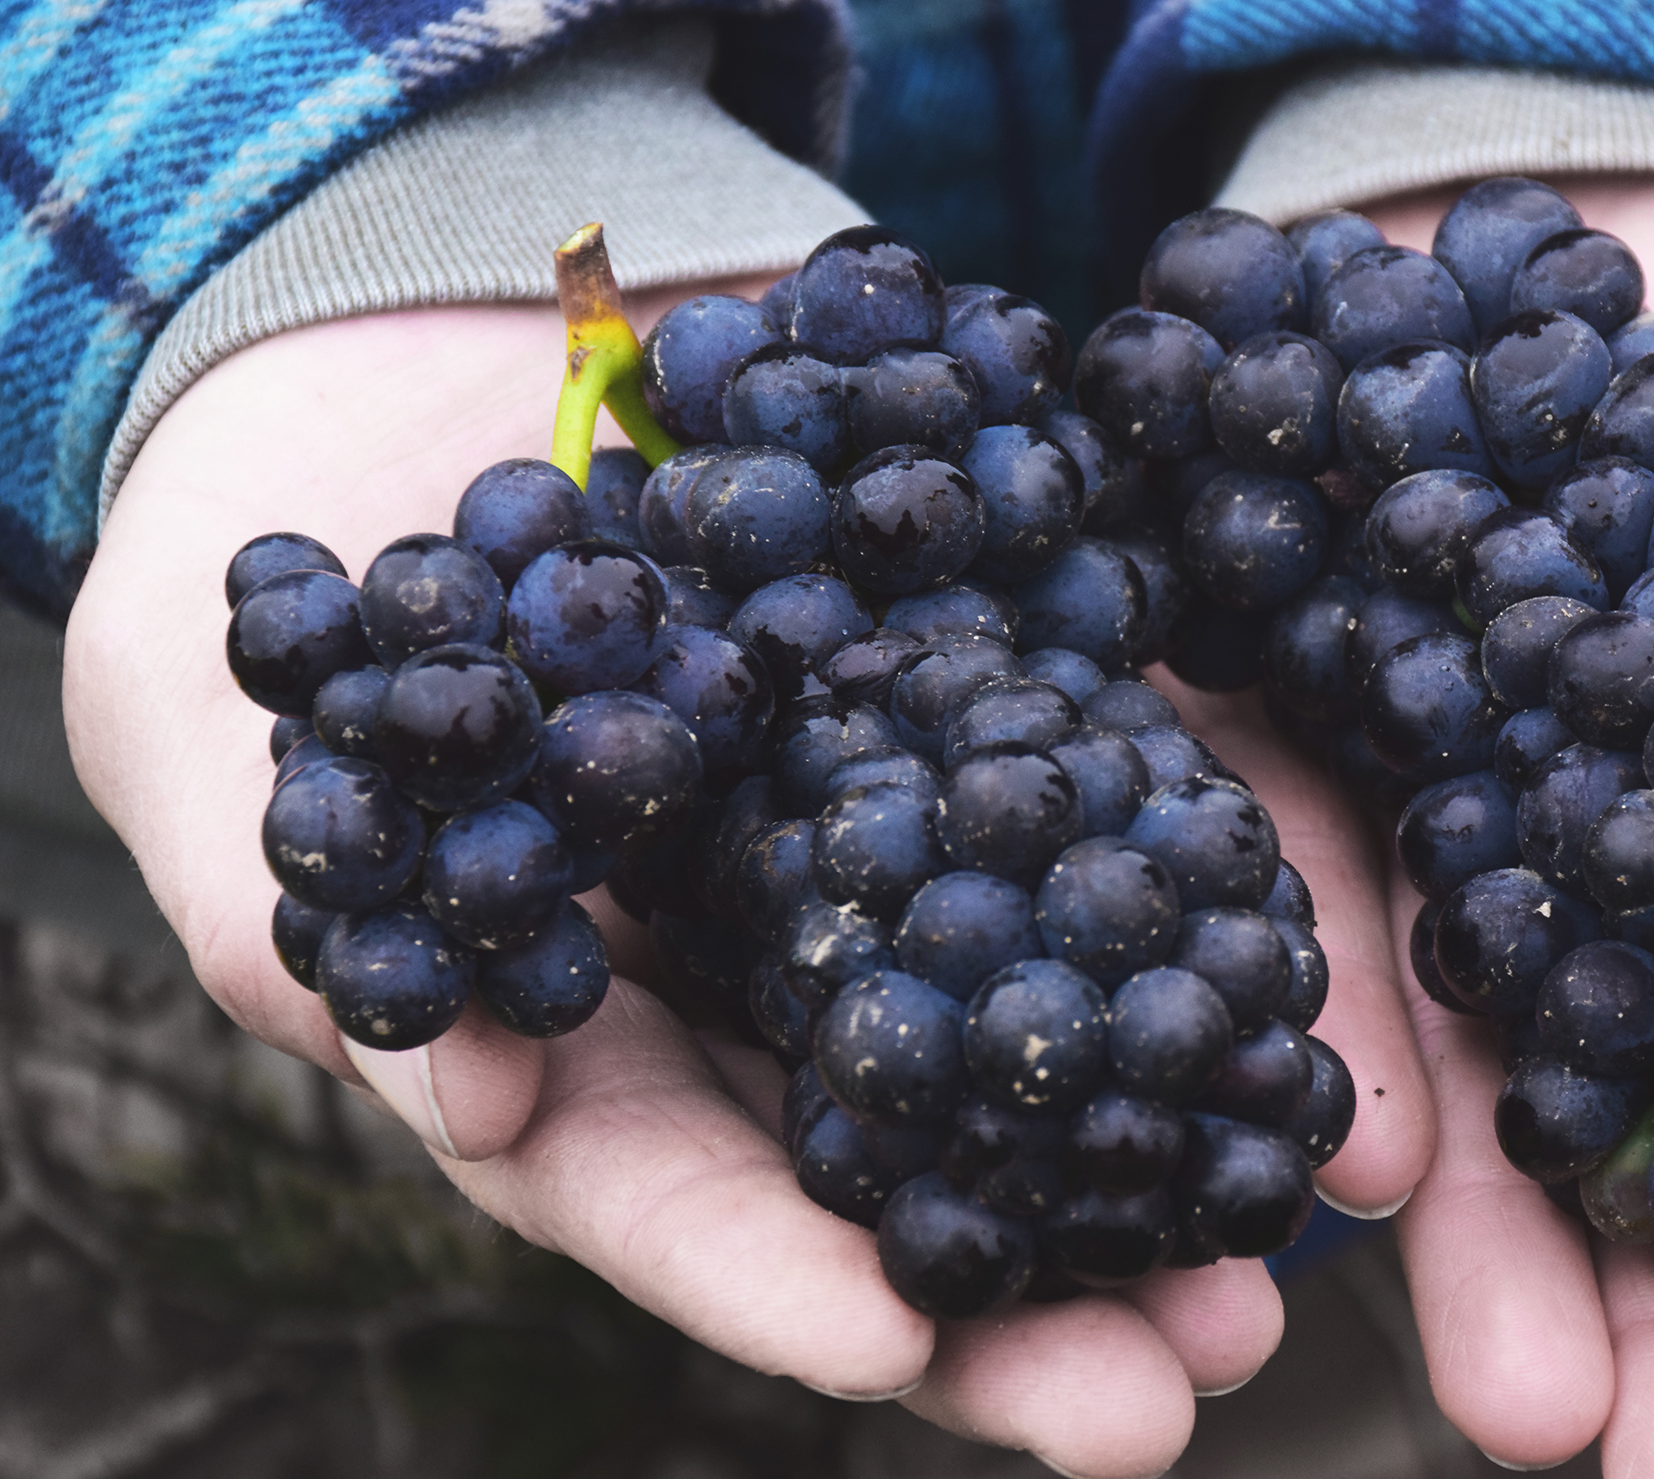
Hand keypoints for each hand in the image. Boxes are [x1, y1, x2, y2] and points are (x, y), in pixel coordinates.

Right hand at [60, 279, 1437, 1477]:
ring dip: (1152, 1136)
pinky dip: (1183, 895)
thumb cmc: (286, 608)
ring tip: (1301, 1239)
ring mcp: (866, 856)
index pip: (677, 1195)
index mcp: (577, 1039)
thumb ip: (321, 931)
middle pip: (891, 1177)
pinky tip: (1288, 978)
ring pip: (1018, 1027)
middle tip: (1187, 1379)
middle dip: (1031, 1299)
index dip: (776, 1279)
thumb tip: (474, 1082)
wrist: (401, 381)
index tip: (898, 1346)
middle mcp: (746, 986)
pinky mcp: (955, 720)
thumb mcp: (245, 765)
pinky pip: (1076, 809)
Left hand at [1300, 176, 1653, 1471]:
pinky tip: (1330, 1156)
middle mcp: (1611, 898)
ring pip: (1466, 1075)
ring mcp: (1438, 835)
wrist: (1604, 205)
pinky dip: (1312, 1029)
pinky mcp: (1291, 748)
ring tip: (1513, 1405)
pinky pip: (1287, 907)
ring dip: (1484, 1248)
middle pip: (1648, 1137)